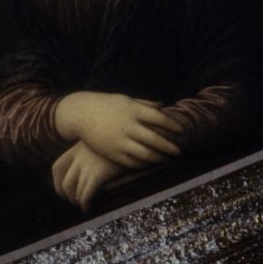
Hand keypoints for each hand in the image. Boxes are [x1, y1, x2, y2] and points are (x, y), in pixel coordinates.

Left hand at [51, 141, 122, 212]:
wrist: (136, 137)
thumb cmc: (123, 141)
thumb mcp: (102, 142)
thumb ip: (92, 152)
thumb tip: (88, 169)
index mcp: (78, 148)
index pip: (57, 168)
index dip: (57, 183)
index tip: (63, 191)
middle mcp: (79, 157)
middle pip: (64, 183)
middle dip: (68, 196)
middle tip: (75, 202)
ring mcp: (88, 166)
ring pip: (75, 192)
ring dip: (78, 202)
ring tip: (85, 206)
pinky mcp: (98, 174)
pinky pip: (85, 196)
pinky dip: (85, 205)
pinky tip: (89, 209)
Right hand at [54, 91, 182, 167]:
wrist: (81, 114)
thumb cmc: (106, 104)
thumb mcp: (126, 100)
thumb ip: (145, 104)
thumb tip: (163, 105)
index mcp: (134, 111)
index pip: (159, 118)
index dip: (172, 125)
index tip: (181, 130)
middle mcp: (128, 126)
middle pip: (154, 139)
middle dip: (169, 146)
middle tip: (179, 151)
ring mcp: (120, 141)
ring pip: (144, 154)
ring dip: (158, 158)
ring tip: (166, 159)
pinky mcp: (112, 153)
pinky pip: (131, 162)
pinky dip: (143, 164)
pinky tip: (150, 163)